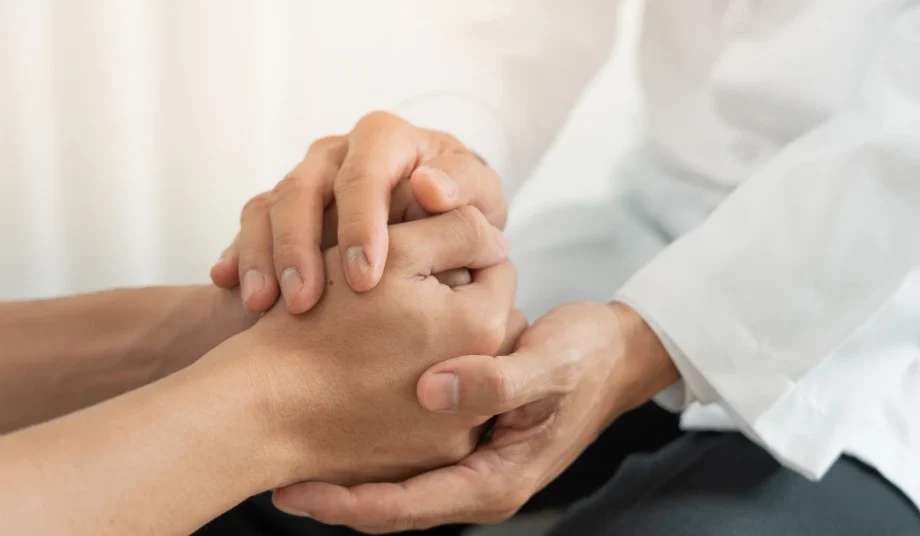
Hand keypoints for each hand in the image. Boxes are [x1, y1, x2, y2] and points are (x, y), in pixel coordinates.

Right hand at [209, 111, 505, 313]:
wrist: (435, 225)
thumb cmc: (463, 210)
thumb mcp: (477, 198)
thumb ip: (462, 190)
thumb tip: (430, 187)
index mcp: (386, 139)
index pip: (364, 172)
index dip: (360, 222)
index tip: (365, 278)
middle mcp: (337, 153)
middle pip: (302, 189)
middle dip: (299, 247)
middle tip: (304, 301)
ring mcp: (304, 179)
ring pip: (267, 207)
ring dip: (263, 257)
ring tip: (263, 306)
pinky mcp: (279, 209)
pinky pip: (247, 227)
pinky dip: (239, 258)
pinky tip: (235, 293)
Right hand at [213, 206, 522, 488]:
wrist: (262, 410)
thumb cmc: (320, 323)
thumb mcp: (393, 252)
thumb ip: (458, 229)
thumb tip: (497, 237)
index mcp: (484, 327)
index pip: (497, 268)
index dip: (458, 251)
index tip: (419, 257)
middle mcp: (484, 389)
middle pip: (484, 321)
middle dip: (454, 300)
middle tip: (401, 295)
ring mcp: (456, 432)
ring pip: (463, 366)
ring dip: (437, 345)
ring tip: (384, 336)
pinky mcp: (426, 460)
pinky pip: (437, 413)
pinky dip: (415, 392)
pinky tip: (374, 377)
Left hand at [270, 302, 679, 530]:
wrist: (615, 354)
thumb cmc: (586, 357)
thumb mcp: (549, 364)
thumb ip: (497, 379)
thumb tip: (432, 392)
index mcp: (497, 480)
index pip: (408, 507)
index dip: (348, 503)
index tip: (294, 489)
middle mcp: (478, 482)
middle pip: (391, 506)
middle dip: (334, 496)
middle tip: (273, 476)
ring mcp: (470, 463)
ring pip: (394, 482)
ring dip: (346, 473)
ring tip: (288, 453)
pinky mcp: (465, 440)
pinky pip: (407, 456)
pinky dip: (369, 447)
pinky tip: (335, 418)